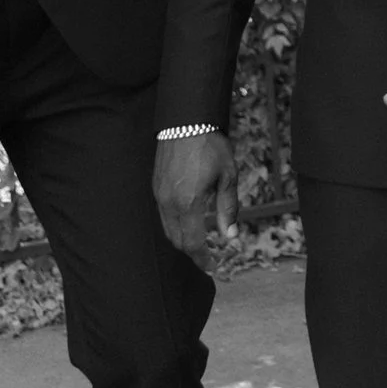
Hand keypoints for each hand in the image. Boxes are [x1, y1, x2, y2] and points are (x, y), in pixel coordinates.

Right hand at [153, 128, 238, 261]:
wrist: (186, 121)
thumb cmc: (210, 146)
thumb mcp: (227, 176)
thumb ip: (228, 208)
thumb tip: (230, 236)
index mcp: (188, 203)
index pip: (192, 243)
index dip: (203, 259)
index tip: (213, 267)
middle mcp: (169, 203)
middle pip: (177, 241)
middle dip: (193, 253)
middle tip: (209, 258)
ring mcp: (160, 195)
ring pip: (168, 230)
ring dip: (183, 241)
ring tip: (200, 244)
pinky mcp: (156, 187)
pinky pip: (164, 215)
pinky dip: (175, 226)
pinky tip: (189, 223)